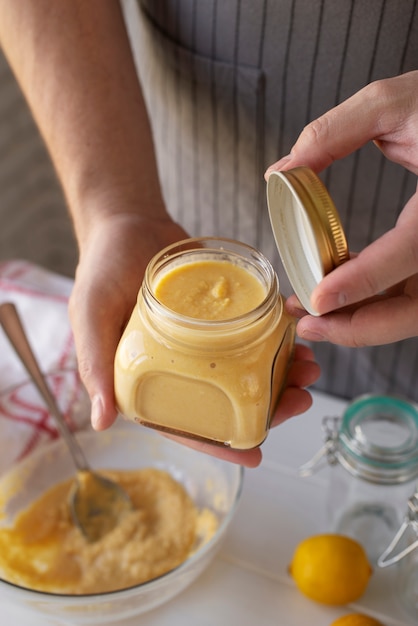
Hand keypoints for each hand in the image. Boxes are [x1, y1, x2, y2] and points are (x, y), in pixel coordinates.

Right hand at [69, 213, 319, 468]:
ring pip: (247, 368)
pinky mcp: (222, 314)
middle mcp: (180, 365)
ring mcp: (205, 340)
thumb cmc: (101, 269)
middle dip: (267, 405)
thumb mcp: (91, 315)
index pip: (184, 422)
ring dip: (280, 372)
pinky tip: (298, 335)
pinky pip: (253, 330)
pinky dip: (277, 335)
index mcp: (149, 378)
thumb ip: (95, 363)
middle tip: (299, 399)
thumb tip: (101, 422)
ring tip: (309, 367)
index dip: (218, 443)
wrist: (127, 221)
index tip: (256, 452)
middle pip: (227, 399)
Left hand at [265, 71, 417, 346]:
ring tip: (311, 315)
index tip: (318, 298)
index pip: (410, 252)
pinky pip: (412, 294)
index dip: (364, 281)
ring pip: (414, 312)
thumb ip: (334, 132)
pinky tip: (336, 289)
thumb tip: (280, 172)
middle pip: (416, 309)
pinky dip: (374, 302)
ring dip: (362, 323)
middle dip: (360, 327)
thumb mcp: (394, 102)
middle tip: (307, 325)